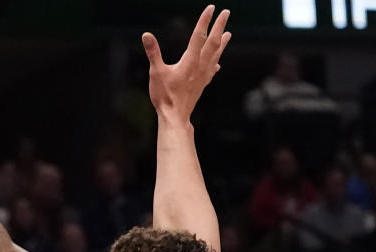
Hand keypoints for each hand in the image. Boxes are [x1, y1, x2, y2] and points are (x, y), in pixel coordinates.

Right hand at [143, 5, 230, 120]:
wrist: (175, 116)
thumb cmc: (165, 96)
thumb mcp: (156, 72)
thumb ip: (153, 52)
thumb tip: (146, 35)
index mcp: (190, 61)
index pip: (199, 36)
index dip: (205, 21)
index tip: (211, 8)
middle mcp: (200, 66)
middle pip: (213, 42)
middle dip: (220, 26)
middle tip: (226, 13)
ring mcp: (203, 76)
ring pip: (216, 55)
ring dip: (222, 43)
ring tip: (228, 34)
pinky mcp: (202, 85)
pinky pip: (212, 70)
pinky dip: (215, 63)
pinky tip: (217, 64)